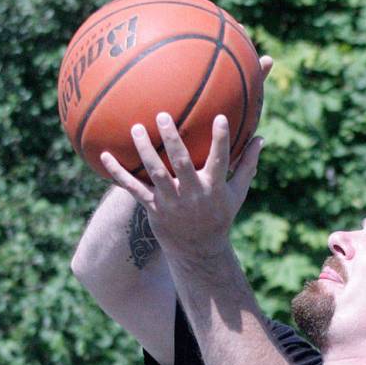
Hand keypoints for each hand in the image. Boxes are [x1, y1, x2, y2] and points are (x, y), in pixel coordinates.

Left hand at [100, 56, 272, 262]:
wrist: (198, 249)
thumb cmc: (219, 215)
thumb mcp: (237, 193)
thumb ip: (247, 165)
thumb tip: (261, 138)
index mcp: (214, 188)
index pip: (221, 161)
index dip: (220, 140)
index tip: (219, 117)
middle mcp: (192, 194)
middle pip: (181, 164)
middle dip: (172, 140)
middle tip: (163, 116)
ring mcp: (171, 201)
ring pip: (155, 173)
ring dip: (145, 151)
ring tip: (136, 128)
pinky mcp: (153, 208)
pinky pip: (133, 189)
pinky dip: (118, 173)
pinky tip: (104, 156)